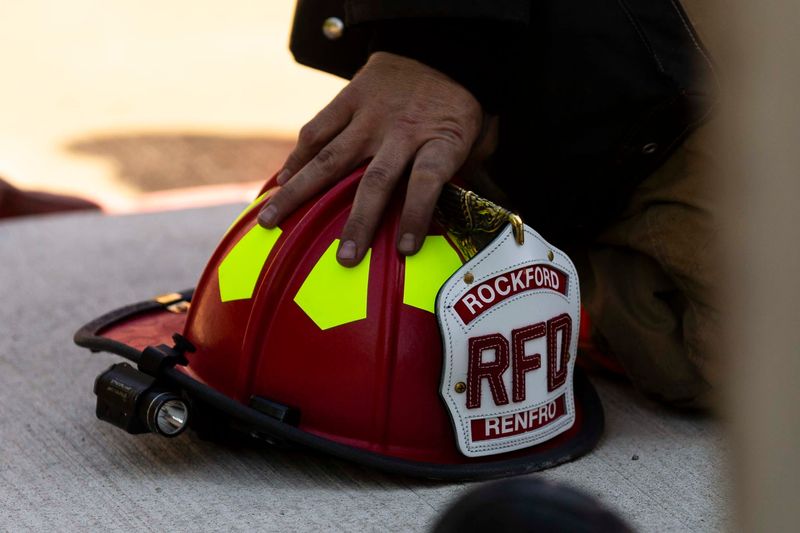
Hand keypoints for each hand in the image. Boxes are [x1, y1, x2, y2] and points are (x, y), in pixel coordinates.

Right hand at [257, 51, 483, 265]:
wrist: (439, 49)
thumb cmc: (457, 108)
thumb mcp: (474, 139)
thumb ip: (466, 177)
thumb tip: (475, 218)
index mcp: (440, 141)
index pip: (428, 181)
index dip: (416, 215)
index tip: (405, 250)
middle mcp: (402, 131)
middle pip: (377, 182)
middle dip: (358, 223)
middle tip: (343, 259)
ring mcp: (372, 115)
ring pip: (333, 158)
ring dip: (301, 193)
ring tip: (272, 221)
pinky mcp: (350, 98)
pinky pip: (318, 129)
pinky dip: (298, 156)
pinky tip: (281, 182)